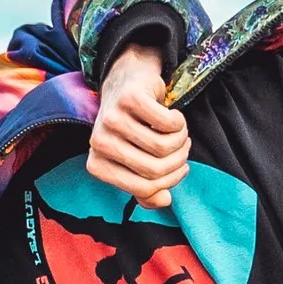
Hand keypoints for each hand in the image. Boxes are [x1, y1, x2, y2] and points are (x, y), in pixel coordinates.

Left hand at [86, 41, 190, 210]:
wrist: (126, 82)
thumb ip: (148, 188)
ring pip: (163, 147)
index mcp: (97, 165)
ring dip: (182, 141)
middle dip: (179, 161)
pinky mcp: (129, 99)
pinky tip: (174, 116)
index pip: (143, 188)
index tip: (180, 168)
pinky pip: (168, 123)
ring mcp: (112, 119)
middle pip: (155, 169)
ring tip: (180, 133)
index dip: (170, 181)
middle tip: (184, 148)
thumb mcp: (136, 161)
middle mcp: (99, 143)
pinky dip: (179, 122)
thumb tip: (164, 201)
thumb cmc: (132, 128)